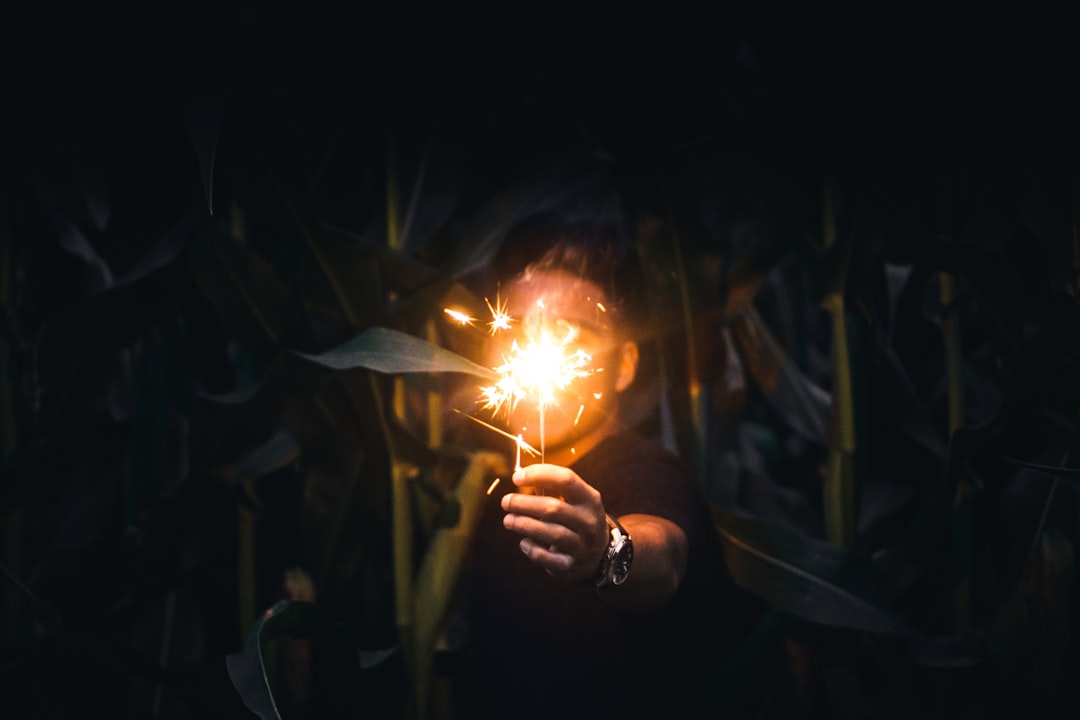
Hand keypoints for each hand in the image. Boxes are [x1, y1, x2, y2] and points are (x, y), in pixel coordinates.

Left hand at [501, 464, 608, 582]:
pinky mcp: (570, 565)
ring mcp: (582, 545)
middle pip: (554, 508)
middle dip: (525, 504)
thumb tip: (521, 476)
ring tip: (508, 520)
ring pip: (551, 533)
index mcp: (589, 499)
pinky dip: (532, 550)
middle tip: (506, 502)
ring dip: (524, 525)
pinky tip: (524, 542)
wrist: (599, 555)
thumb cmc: (577, 519)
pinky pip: (548, 559)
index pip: (566, 480)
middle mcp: (588, 521)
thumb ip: (552, 488)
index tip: (517, 477)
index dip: (539, 475)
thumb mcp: (575, 501)